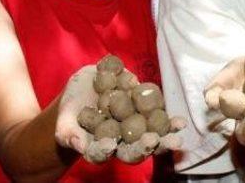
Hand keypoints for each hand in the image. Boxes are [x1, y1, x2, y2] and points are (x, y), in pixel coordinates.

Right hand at [55, 64, 184, 164]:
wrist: (83, 91)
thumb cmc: (71, 112)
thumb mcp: (65, 123)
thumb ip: (69, 135)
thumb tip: (78, 145)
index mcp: (101, 147)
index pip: (103, 153)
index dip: (106, 150)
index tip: (109, 145)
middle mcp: (122, 139)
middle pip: (134, 147)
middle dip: (146, 146)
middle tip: (153, 142)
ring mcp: (134, 125)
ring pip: (151, 133)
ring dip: (165, 134)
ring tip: (177, 132)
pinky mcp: (141, 108)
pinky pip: (156, 114)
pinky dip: (168, 118)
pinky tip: (179, 121)